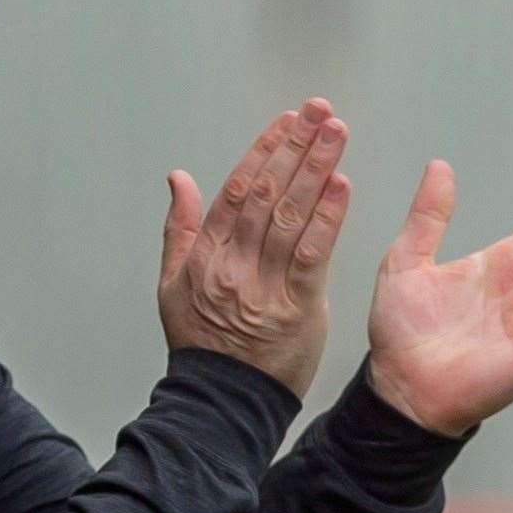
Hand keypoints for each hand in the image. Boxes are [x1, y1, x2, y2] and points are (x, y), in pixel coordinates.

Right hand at [159, 99, 351, 401]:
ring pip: (291, 214)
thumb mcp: (172, 284)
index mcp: (205, 254)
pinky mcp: (294, 307)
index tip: (287, 119)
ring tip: (336, 133)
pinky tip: (340, 186)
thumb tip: (178, 178)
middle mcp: (232, 262)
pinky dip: (327, 217)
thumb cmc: (200, 342)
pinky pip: (311, 254)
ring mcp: (262, 284)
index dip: (264, 149)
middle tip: (320, 111)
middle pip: (267, 192)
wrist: (220, 400)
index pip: (237, 188)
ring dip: (316, 169)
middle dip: (296, 146)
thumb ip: (178, 228)